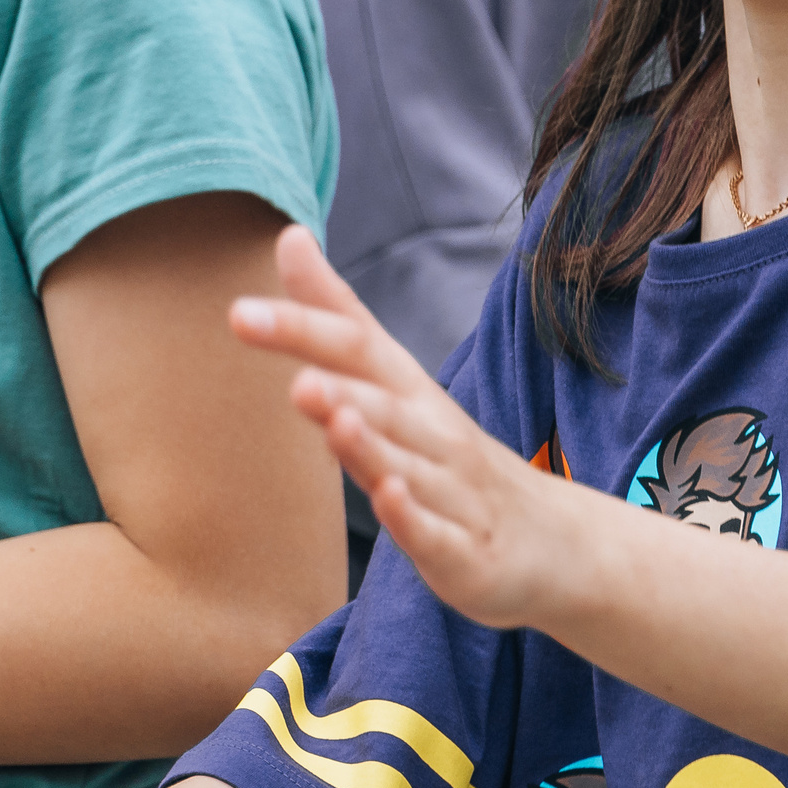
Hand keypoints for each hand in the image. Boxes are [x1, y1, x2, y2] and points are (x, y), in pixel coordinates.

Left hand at [228, 227, 577, 631]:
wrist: (548, 540)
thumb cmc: (447, 455)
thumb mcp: (391, 381)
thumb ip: (337, 315)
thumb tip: (290, 234)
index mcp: (408, 390)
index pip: (355, 346)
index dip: (301, 328)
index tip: (240, 312)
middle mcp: (432, 433)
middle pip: (383, 403)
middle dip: (339, 388)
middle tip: (295, 377)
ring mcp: (452, 493)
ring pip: (408, 464)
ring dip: (370, 443)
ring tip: (332, 416)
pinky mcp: (464, 553)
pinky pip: (436, 533)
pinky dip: (414, 517)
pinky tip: (391, 497)